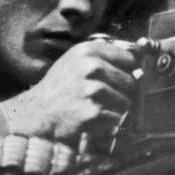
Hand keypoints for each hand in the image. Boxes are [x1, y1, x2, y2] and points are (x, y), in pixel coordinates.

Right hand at [0, 41, 137, 141]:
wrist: (34, 114)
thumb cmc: (58, 88)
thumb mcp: (75, 62)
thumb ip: (104, 59)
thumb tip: (140, 66)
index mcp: (88, 50)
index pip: (129, 57)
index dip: (127, 70)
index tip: (119, 77)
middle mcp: (91, 66)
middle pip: (130, 80)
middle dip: (121, 92)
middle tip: (102, 99)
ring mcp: (92, 90)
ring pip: (126, 101)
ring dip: (114, 109)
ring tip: (93, 108)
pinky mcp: (92, 112)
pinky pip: (116, 118)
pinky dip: (107, 123)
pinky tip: (90, 119)